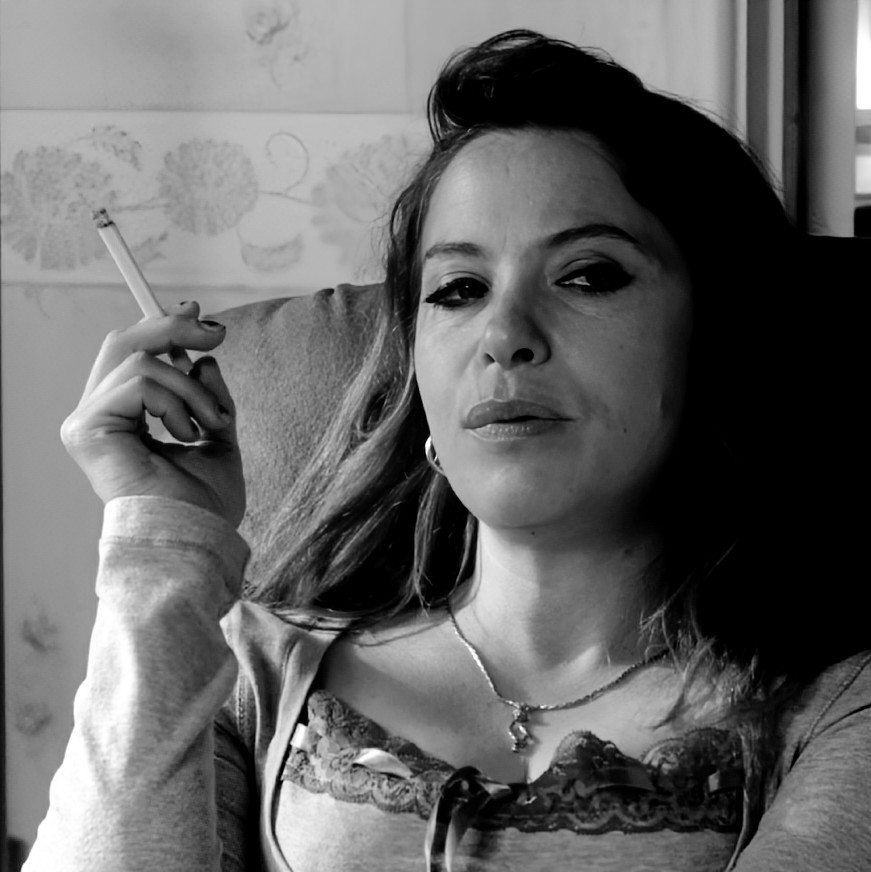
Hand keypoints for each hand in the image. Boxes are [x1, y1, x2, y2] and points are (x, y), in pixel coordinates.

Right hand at [61, 302, 245, 526]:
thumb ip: (207, 397)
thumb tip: (203, 359)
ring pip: (142, 360)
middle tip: (217, 334)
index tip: (198, 316)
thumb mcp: (216, 434)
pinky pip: (141, 382)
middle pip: (124, 343)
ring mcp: (87, 422)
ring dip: (191, 390)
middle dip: (173, 329)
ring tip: (208, 425)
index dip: (160, 327)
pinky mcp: (87, 428)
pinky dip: (177, 402)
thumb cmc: (206, 503)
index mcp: (123, 419)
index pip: (130, 355)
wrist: (197, 538)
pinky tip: (185, 434)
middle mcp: (98, 417)